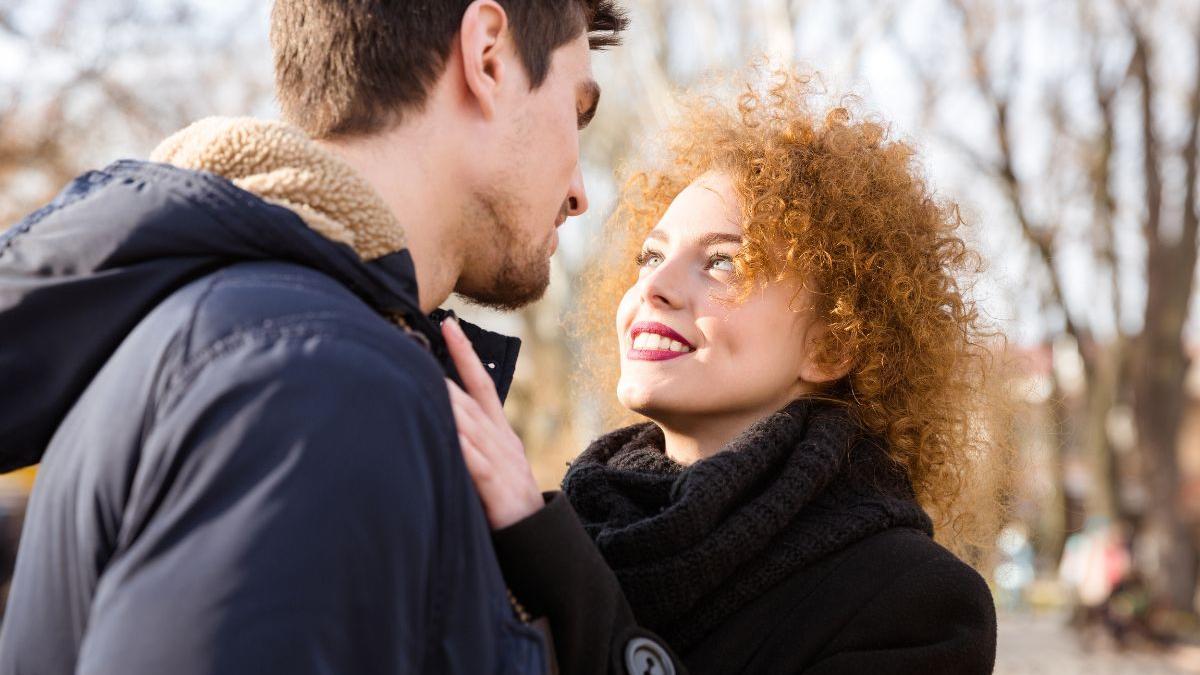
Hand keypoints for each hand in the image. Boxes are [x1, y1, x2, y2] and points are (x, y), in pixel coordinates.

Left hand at [441, 318, 543, 529]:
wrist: (539, 537)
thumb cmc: (507, 501)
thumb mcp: (493, 463)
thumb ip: (471, 441)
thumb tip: (442, 417)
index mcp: (500, 432)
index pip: (482, 383)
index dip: (466, 353)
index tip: (449, 324)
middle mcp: (501, 440)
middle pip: (469, 399)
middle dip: (442, 373)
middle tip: (412, 345)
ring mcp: (502, 462)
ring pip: (470, 425)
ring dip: (446, 402)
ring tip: (420, 378)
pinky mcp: (498, 488)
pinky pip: (477, 464)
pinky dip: (462, 448)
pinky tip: (446, 433)